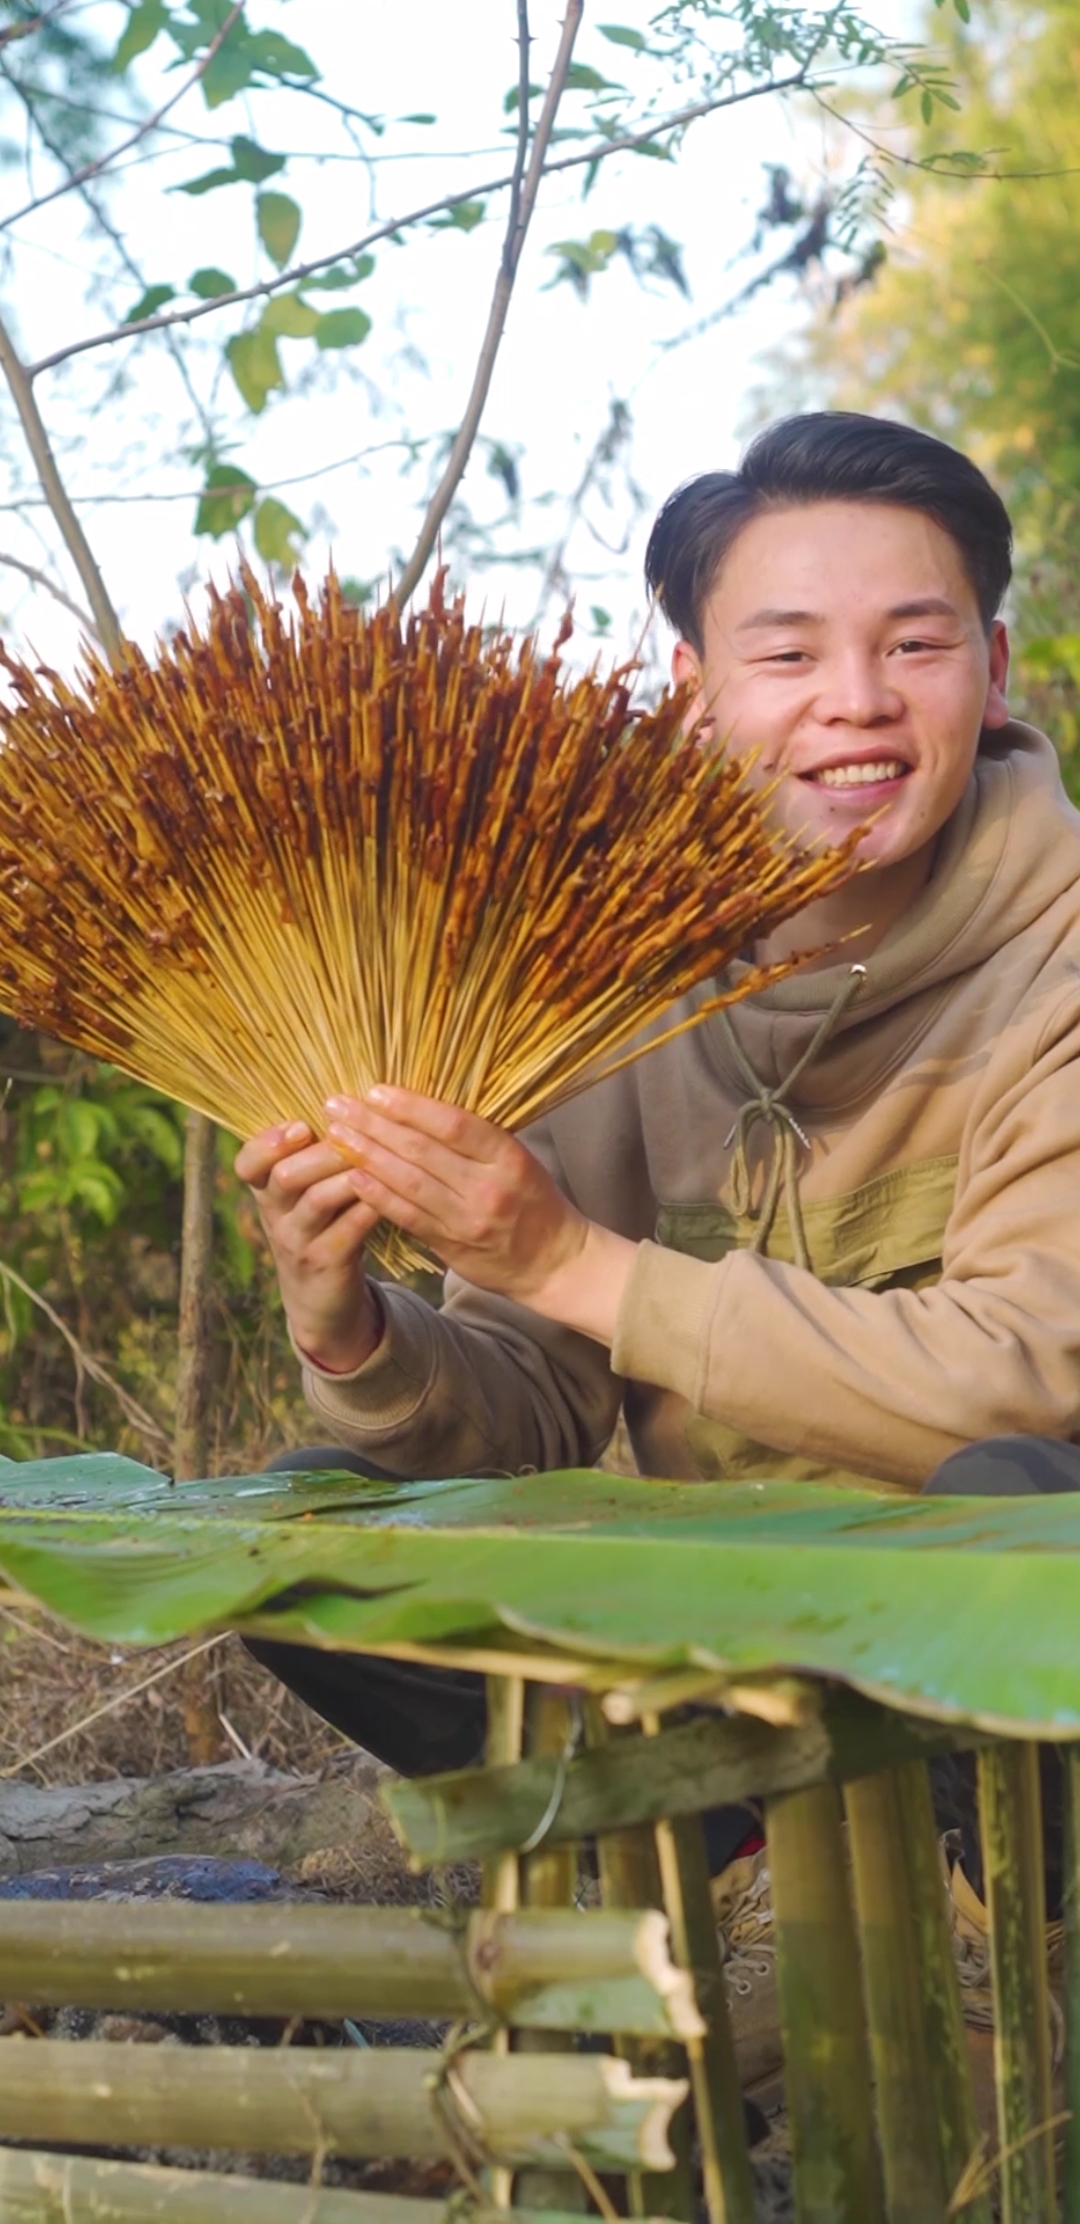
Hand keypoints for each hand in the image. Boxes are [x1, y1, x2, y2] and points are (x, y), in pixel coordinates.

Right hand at [234, 1121, 383, 1372]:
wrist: (321, 1298)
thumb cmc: (324, 1225)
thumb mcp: (307, 1191)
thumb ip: (317, 1153)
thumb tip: (354, 1100)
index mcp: (267, 1189)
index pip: (248, 1162)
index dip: (266, 1143)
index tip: (298, 1126)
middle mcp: (275, 1214)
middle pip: (285, 1175)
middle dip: (323, 1150)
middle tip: (355, 1133)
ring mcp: (298, 1241)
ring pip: (318, 1199)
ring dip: (350, 1174)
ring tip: (378, 1156)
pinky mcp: (327, 1263)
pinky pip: (349, 1229)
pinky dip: (371, 1205)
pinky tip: (392, 1190)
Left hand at [324, 1086, 635, 1341]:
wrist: (554, 1260)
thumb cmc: (533, 1200)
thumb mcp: (517, 1159)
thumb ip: (475, 1139)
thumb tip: (417, 1107)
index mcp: (508, 1156)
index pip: (453, 1124)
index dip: (410, 1106)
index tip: (374, 1090)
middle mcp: (489, 1186)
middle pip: (422, 1150)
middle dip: (374, 1125)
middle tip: (338, 1105)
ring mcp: (469, 1219)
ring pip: (409, 1182)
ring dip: (367, 1156)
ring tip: (336, 1136)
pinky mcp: (453, 1245)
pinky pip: (408, 1216)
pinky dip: (379, 1195)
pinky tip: (353, 1177)